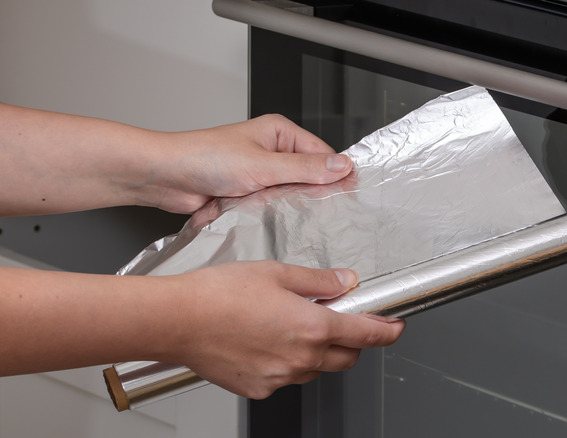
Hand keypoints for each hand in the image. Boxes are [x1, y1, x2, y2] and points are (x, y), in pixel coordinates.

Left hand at [144, 114, 353, 213]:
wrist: (165, 177)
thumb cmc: (204, 158)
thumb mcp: (262, 164)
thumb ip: (305, 168)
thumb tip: (342, 166)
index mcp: (279, 133)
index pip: (321, 153)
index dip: (335, 173)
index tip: (350, 194)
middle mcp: (271, 151)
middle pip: (308, 176)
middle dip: (312, 193)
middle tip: (325, 212)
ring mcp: (259, 174)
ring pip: (290, 194)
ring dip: (289, 207)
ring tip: (295, 217)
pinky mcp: (248, 195)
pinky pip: (271, 208)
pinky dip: (273, 216)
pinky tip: (276, 224)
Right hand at [167, 261, 404, 398]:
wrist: (177, 320)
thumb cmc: (220, 293)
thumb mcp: (278, 273)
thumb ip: (319, 280)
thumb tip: (345, 281)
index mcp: (313, 326)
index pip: (366, 334)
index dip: (387, 331)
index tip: (395, 326)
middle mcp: (302, 358)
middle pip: (347, 357)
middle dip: (352, 341)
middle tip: (340, 320)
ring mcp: (281, 378)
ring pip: (316, 370)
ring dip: (318, 352)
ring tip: (292, 327)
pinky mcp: (260, 389)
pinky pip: (286, 379)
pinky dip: (287, 364)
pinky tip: (267, 342)